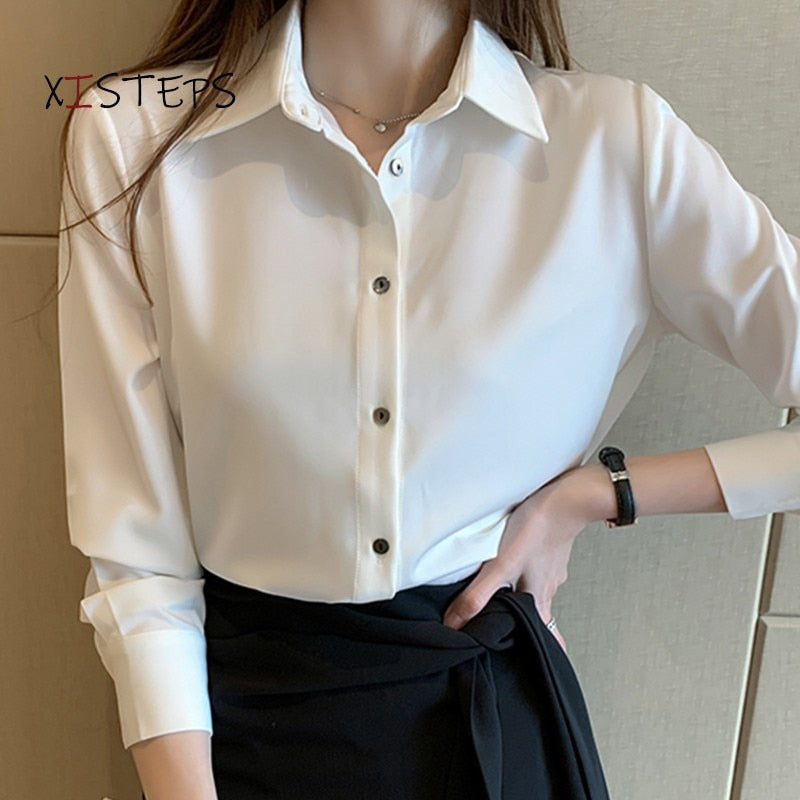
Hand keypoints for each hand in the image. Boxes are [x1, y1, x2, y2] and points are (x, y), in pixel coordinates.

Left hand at [443, 467, 601, 651]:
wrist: (565, 498)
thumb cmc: (536, 531)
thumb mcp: (501, 566)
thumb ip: (478, 596)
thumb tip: (455, 624)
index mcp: (539, 600)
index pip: (543, 637)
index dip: (538, 651)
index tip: (531, 664)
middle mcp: (548, 588)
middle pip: (538, 615)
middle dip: (525, 625)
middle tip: (512, 631)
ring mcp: (551, 568)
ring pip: (536, 590)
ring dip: (523, 595)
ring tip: (506, 596)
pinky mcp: (550, 549)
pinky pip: (539, 567)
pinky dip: (529, 569)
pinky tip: (518, 561)